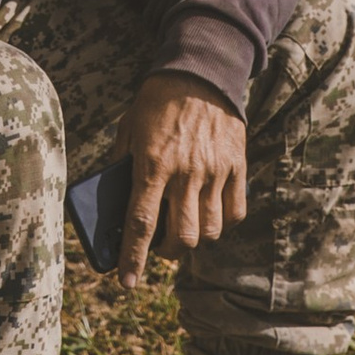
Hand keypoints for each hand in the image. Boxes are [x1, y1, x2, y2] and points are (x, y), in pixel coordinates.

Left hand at [114, 73, 247, 287]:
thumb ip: (123, 167)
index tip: (125, 283)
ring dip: (194, 240)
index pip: (141, 223)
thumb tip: (117, 206)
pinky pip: (234, 211)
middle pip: (181, 236)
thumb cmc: (156, 101)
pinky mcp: (237, 166)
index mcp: (153, 163)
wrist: (200, 71)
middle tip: (159, 246)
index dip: (133, 258)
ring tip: (184, 229)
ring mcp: (215, 171)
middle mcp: (186, 172)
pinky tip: (209, 213)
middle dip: (167, 252)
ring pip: (210, 230)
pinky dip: (222, 222)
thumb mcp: (128, 130)